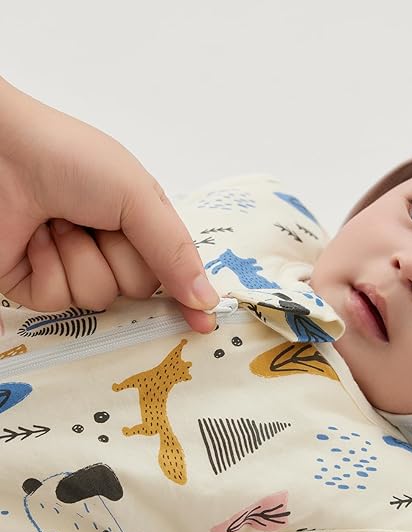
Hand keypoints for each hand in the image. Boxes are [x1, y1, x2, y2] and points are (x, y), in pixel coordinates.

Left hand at [0, 77, 218, 332]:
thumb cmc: (69, 157)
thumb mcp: (138, 196)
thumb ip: (174, 250)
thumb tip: (206, 299)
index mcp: (142, 227)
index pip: (174, 274)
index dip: (188, 298)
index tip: (203, 324)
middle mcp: (111, 252)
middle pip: (139, 290)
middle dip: (121, 257)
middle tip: (98, 222)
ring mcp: (73, 270)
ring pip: (99, 298)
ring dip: (80, 257)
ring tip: (60, 221)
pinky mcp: (36, 287)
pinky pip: (60, 302)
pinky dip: (50, 267)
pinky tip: (36, 237)